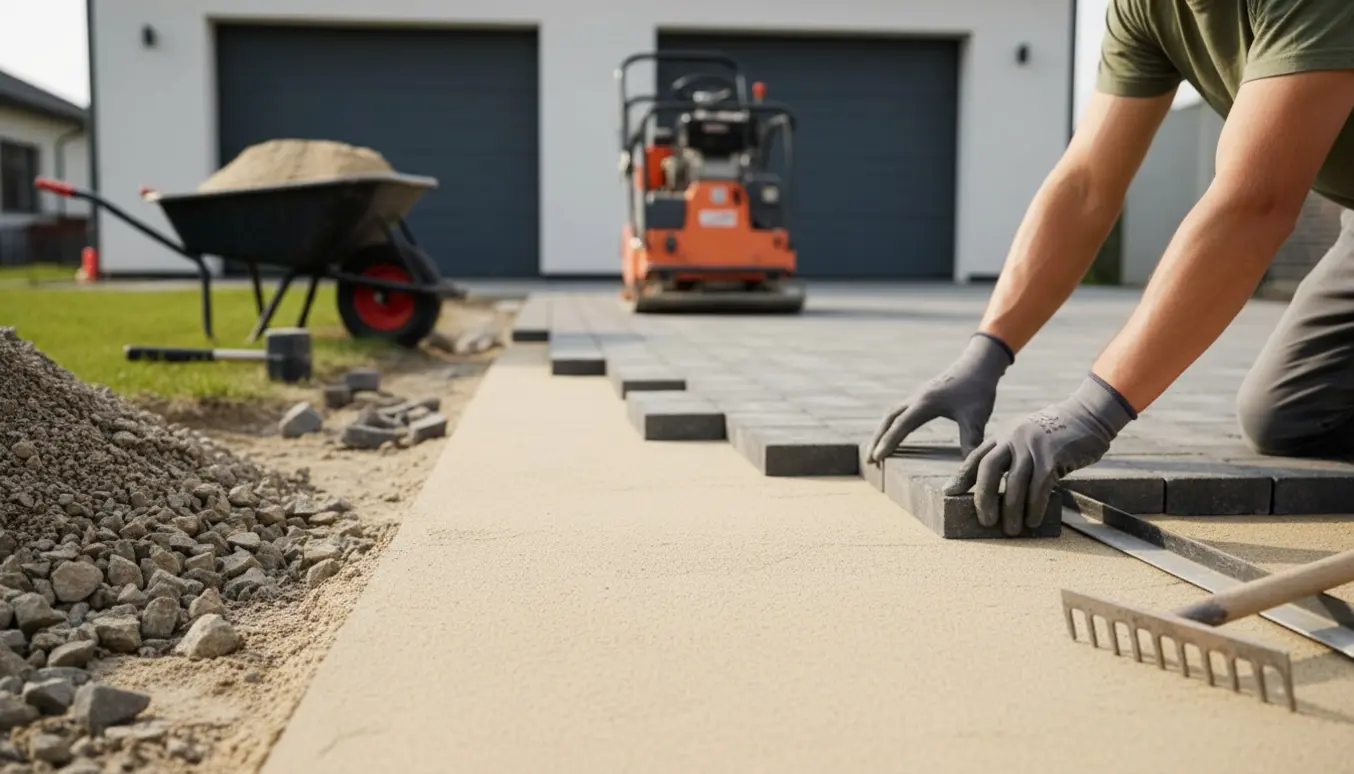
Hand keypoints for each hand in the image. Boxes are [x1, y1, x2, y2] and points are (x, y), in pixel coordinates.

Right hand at [867, 333, 1013, 462]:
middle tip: (868, 462)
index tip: (876, 458)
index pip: (901, 424)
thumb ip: (971, 440)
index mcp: (926, 403)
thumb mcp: (976, 417)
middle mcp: (916, 398)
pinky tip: (892, 435)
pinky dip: (890, 425)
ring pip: (891, 414)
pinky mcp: (921, 396)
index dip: (888, 442)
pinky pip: (898, 411)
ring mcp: (917, 395)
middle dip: (877, 440)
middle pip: (888, 419)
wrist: (979, 364)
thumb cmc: (978, 389)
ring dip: (881, 433)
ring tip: (875, 452)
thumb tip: (969, 466)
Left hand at [943, 375, 1136, 535]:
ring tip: (1010, 530)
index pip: (976, 457)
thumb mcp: (1027, 438)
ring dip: (1010, 510)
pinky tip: (1033, 520)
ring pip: (1014, 483)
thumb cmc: (1057, 435)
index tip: (949, 494)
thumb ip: (1012, 458)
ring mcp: (1033, 446)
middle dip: (983, 497)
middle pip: (988, 469)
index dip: (962, 477)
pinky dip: (1034, 507)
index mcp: (1003, 434)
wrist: (1089, 414)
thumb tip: (999, 496)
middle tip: (985, 521)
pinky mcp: (1053, 456)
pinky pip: (1039, 487)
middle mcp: (1013, 438)